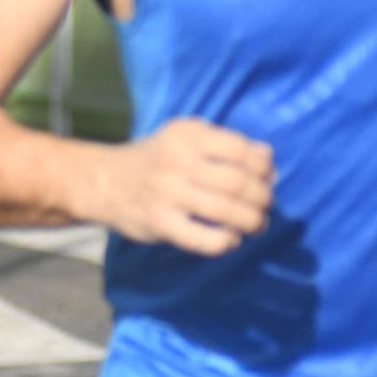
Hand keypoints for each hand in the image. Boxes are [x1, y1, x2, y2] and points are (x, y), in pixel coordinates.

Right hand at [103, 117, 274, 255]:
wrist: (106, 180)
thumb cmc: (158, 159)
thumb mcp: (187, 140)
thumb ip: (227, 146)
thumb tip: (270, 163)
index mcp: (187, 134)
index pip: (240, 150)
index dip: (262, 168)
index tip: (267, 178)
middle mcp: (176, 160)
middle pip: (237, 183)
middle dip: (261, 198)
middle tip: (264, 206)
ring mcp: (167, 192)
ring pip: (225, 211)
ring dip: (251, 222)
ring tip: (256, 225)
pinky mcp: (159, 222)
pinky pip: (203, 239)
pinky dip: (225, 242)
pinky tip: (230, 240)